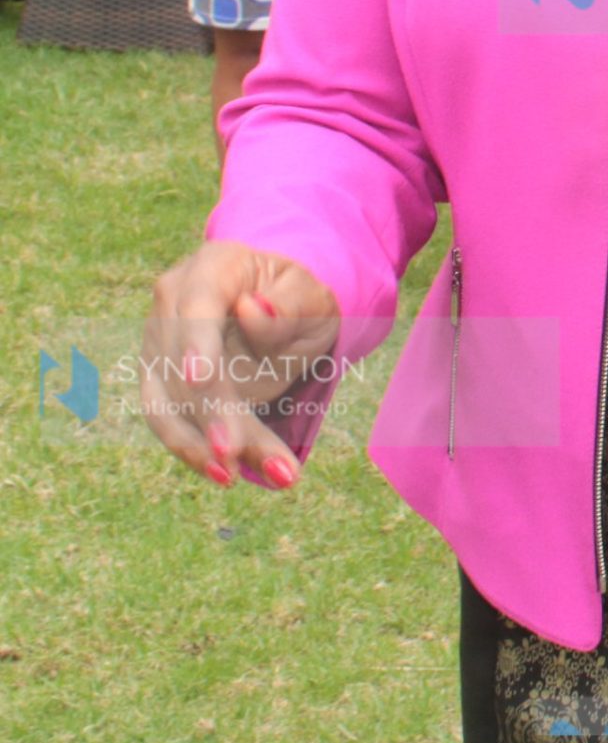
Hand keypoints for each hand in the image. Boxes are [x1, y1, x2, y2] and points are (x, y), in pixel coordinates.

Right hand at [141, 239, 340, 488]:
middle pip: (181, 364)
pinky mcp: (160, 381)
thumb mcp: (312, 296)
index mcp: (213, 267)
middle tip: (237, 455)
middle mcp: (173, 302)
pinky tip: (230, 474)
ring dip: (200, 445)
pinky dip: (199, 451)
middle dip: (210, 414)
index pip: (197, 304)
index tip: (200, 378)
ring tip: (240, 474)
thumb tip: (252, 311)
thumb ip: (287, 305)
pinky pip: (173, 421)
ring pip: (170, 402)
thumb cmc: (299, 297)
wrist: (281, 308)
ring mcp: (159, 343)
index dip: (195, 342)